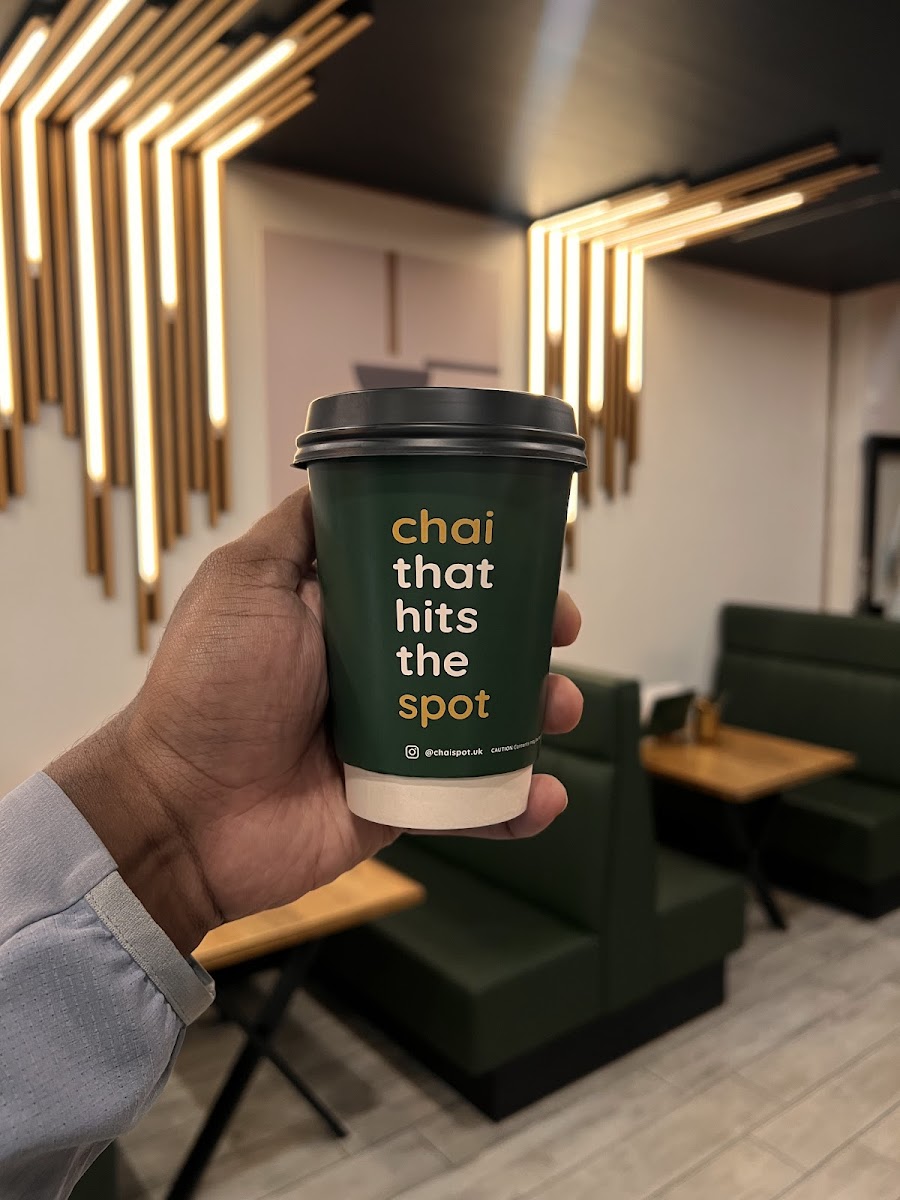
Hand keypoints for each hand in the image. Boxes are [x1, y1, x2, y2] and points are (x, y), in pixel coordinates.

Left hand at [48, 488, 582, 952]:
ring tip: (556, 708)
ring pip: (488, 721)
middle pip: (477, 648)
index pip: (438, 584)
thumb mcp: (245, 581)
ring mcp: (396, 740)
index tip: (530, 565)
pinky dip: (515, 803)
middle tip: (559, 633)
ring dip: (537, 713)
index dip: (488, 573)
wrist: (183, 810)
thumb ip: (296, 530)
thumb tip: (343, 473)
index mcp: (350, 618)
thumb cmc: (208, 688)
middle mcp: (380, 674)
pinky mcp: (403, 801)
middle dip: (530, 639)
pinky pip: (472, 802)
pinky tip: (543, 796)